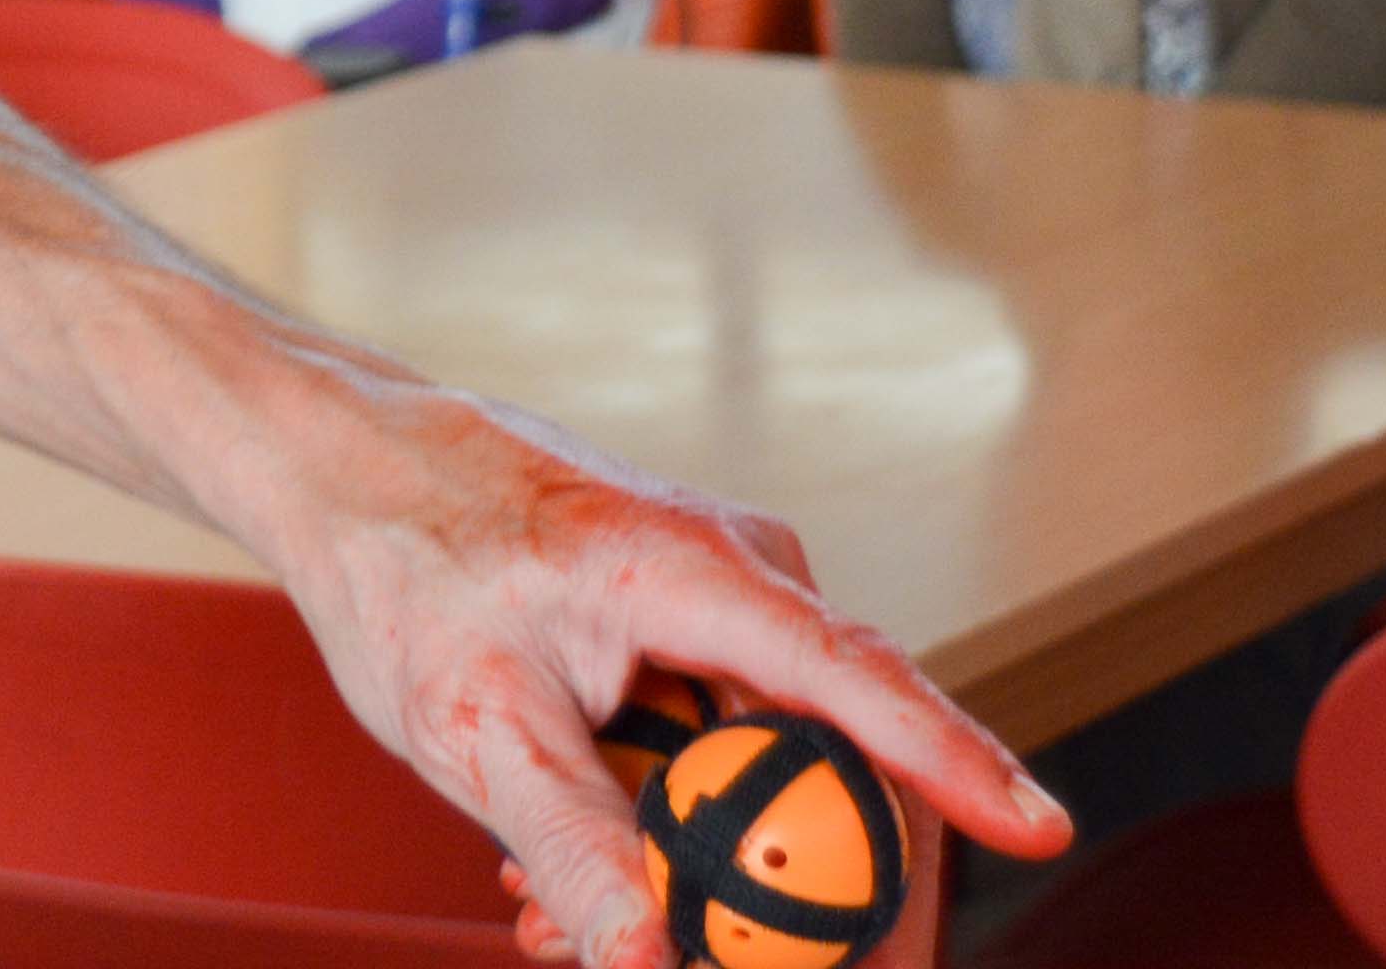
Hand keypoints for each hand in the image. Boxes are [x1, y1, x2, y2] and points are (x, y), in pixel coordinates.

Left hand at [243, 370, 1051, 968]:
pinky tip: (551, 882)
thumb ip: (570, 846)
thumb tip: (651, 962)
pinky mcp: (684, 631)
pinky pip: (720, 749)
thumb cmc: (403, 565)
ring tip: (556, 928)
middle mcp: (739, 576)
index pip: (867, 681)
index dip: (962, 764)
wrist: (342, 465)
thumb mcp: (474, 725)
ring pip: (773, 765)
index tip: (1043, 830)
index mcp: (704, 571)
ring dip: (710, 871)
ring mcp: (718, 602)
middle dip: (812, 890)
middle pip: (842, 751)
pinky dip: (665, 825)